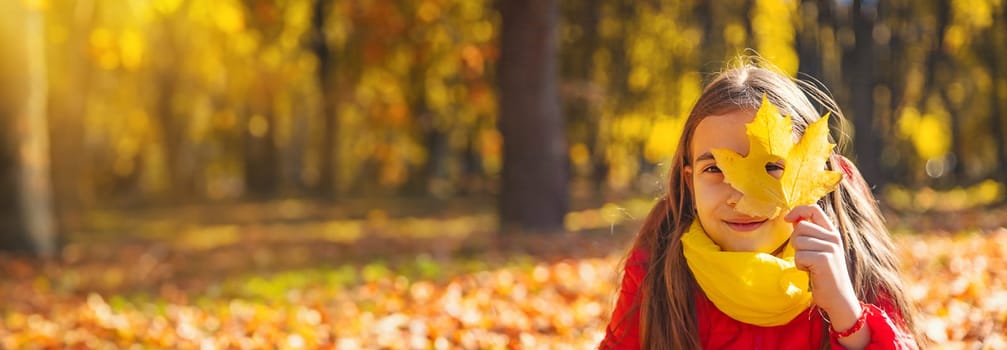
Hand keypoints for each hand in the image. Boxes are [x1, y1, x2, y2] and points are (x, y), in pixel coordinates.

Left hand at [784, 206, 861, 328]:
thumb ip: (809, 234)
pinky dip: (800, 265)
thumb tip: (793, 219)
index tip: (787, 219)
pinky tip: (811, 271)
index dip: (798, 210)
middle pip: (801, 226)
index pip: (814, 208)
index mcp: (832, 232)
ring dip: (798, 255)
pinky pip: (799, 255)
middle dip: (796, 241)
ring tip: (810, 265)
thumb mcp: (820, 250)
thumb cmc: (824, 274)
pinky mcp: (824, 259)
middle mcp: (833, 238)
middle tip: (806, 256)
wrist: (838, 297)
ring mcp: (830, 248)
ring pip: (798, 241)